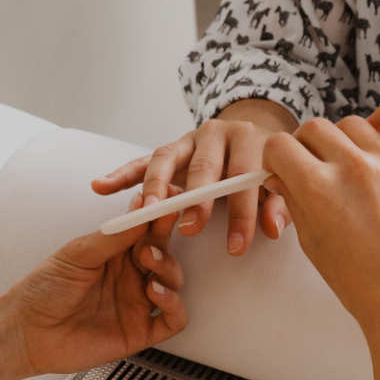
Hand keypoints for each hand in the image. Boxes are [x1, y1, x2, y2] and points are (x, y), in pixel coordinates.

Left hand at [3, 194, 187, 375]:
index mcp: (115, 252)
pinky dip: (174, 304)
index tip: (166, 201)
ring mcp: (136, 303)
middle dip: (163, 239)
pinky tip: (156, 293)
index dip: (158, 215)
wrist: (26, 332)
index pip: (146, 229)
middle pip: (164, 251)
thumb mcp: (78, 254)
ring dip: (168, 268)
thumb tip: (140, 207)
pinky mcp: (140, 331)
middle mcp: (129, 276)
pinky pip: (173, 319)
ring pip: (173, 281)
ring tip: (150, 262)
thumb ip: (113, 235)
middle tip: (154, 233)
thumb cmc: (43, 290)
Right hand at [92, 99, 295, 255]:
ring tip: (146, 211)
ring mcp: (187, 140)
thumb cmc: (265, 169)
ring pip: (166, 158)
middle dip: (197, 199)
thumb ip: (278, 204)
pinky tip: (101, 187)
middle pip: (203, 165)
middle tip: (190, 228)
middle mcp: (215, 133)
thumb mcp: (278, 184)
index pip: (245, 175)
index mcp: (248, 138)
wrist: (253, 138)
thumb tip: (274, 228)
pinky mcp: (169, 150)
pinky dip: (121, 174)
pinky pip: (141, 161)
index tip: (236, 246)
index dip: (242, 213)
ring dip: (155, 186)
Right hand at [261, 102, 379, 335]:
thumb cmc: (357, 280)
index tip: (282, 167)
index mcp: (318, 189)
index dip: (275, 157)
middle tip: (314, 170)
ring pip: (353, 123)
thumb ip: (291, 198)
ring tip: (349, 167)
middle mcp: (353, 168)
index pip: (279, 145)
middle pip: (314, 129)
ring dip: (343, 141)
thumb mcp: (310, 240)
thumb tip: (279, 170)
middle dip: (305, 148)